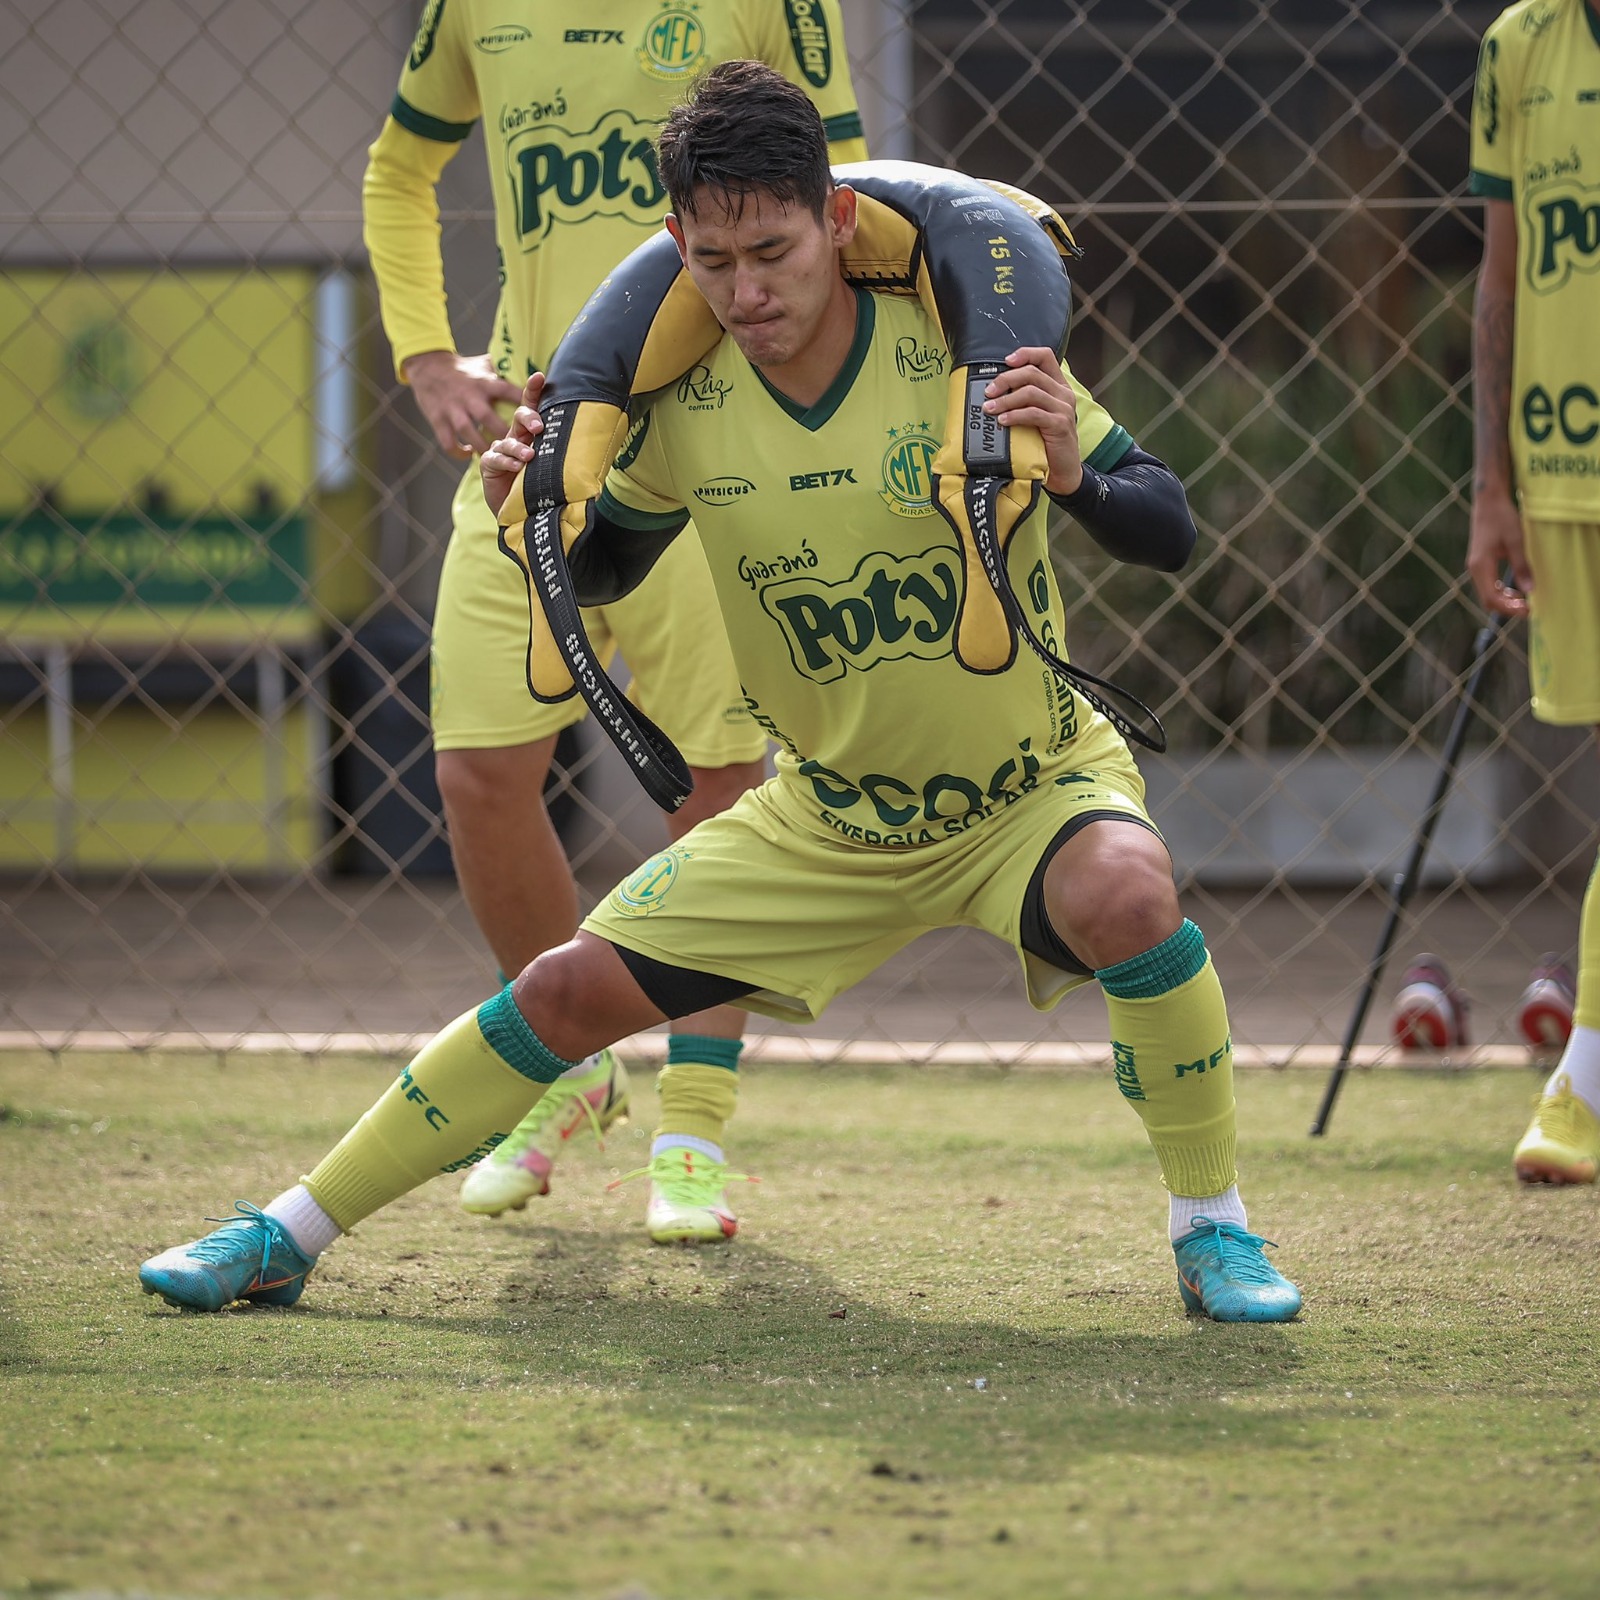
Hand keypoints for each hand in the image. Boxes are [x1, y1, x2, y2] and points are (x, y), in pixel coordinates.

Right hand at [402, 350, 522, 457]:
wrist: (427, 366)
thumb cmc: (463, 369)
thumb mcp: (484, 364)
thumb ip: (507, 371)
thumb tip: (534, 372)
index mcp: (485, 382)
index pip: (509, 393)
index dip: (525, 407)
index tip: (539, 424)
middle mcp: (470, 396)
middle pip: (490, 419)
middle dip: (507, 435)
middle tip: (522, 452)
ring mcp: (453, 409)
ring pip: (470, 434)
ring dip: (484, 448)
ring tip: (496, 456)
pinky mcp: (438, 420)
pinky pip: (449, 443)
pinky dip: (459, 452)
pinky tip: (468, 453)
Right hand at [479, 374, 546, 517]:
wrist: (520, 514)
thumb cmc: (539, 490)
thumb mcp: (552, 469)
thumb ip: (560, 454)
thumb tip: (589, 443)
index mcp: (531, 435)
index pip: (532, 408)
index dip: (533, 391)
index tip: (539, 376)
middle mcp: (516, 438)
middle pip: (520, 417)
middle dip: (529, 417)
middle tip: (539, 427)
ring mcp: (501, 450)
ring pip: (508, 441)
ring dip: (519, 448)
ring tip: (530, 456)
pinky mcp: (489, 465)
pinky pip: (496, 458)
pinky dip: (507, 462)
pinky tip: (517, 467)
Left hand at [983, 347, 1082, 495]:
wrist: (1062, 471)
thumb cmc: (1044, 443)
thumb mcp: (1036, 416)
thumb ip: (1024, 400)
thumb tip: (994, 390)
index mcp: (1058, 387)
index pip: (1045, 357)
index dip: (1025, 354)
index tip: (1005, 361)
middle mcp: (1063, 394)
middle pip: (1032, 373)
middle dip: (1006, 379)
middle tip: (989, 392)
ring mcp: (1064, 409)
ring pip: (1031, 392)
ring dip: (1006, 399)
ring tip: (990, 409)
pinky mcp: (1060, 425)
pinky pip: (1034, 413)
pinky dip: (1015, 415)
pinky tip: (1003, 421)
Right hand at [1466, 490, 1532, 617]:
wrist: (1488, 502)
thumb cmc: (1502, 518)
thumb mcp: (1516, 541)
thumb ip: (1521, 567)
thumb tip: (1529, 590)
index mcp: (1481, 566)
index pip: (1491, 598)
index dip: (1509, 608)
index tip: (1527, 610)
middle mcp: (1474, 569)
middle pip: (1487, 599)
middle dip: (1507, 607)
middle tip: (1528, 609)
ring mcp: (1476, 567)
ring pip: (1487, 593)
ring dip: (1504, 600)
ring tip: (1524, 601)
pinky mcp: (1479, 563)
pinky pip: (1488, 585)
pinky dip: (1500, 592)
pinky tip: (1513, 590)